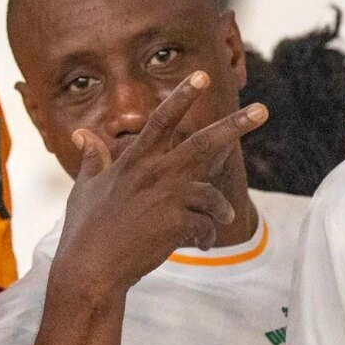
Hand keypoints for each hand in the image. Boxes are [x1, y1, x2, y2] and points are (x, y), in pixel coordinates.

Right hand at [53, 72, 265, 296]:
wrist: (90, 269)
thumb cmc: (84, 230)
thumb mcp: (84, 188)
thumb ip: (92, 159)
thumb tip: (81, 134)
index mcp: (132, 163)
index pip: (160, 122)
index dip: (181, 97)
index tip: (200, 76)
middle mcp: (152, 174)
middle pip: (202, 143)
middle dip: (235, 125)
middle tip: (262, 110)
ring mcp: (165, 198)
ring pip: (211, 193)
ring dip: (220, 208)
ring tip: (222, 218)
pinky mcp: (175, 224)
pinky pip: (205, 226)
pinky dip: (204, 237)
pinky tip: (197, 246)